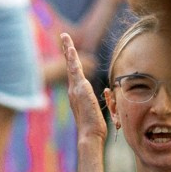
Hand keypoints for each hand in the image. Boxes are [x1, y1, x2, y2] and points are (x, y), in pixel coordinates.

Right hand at [61, 32, 108, 148]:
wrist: (89, 135)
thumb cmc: (95, 126)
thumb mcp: (98, 108)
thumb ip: (101, 98)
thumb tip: (107, 91)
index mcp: (77, 94)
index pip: (75, 73)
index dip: (72, 61)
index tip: (69, 49)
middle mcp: (73, 90)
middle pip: (70, 66)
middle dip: (67, 50)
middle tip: (64, 36)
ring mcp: (75, 89)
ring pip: (72, 66)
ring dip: (69, 50)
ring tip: (66, 38)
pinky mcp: (80, 90)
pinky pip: (75, 71)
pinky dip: (72, 59)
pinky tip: (71, 49)